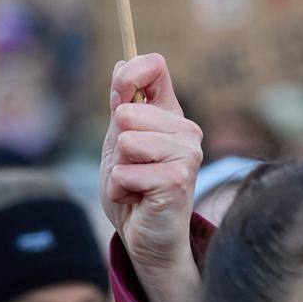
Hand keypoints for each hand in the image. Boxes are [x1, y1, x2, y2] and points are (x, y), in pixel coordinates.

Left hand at [100, 54, 203, 301]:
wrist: (145, 238)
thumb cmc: (133, 190)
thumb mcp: (118, 143)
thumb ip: (121, 106)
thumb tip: (121, 63)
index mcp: (170, 113)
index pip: (155, 66)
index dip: (129, 75)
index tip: (118, 98)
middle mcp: (185, 128)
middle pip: (126, 112)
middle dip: (116, 146)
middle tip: (131, 168)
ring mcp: (186, 152)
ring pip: (126, 141)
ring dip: (118, 170)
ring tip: (135, 184)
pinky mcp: (179, 179)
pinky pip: (127, 172)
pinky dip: (121, 189)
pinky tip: (138, 199)